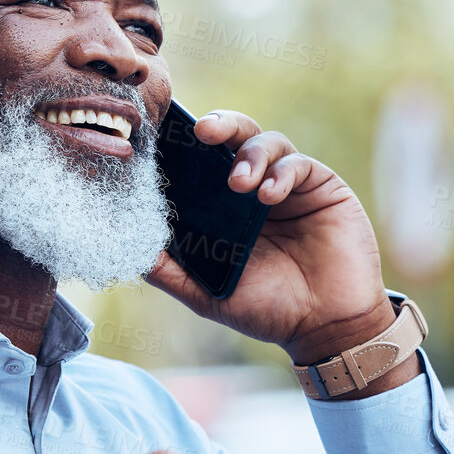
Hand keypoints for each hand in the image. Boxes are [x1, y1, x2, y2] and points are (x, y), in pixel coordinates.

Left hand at [145, 110, 413, 384]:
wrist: (326, 327)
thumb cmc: (267, 310)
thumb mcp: (206, 294)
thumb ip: (169, 272)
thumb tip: (128, 252)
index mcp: (222, 207)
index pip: (198, 163)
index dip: (182, 147)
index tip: (162, 140)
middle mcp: (252, 188)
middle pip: (232, 137)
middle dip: (217, 126)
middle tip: (201, 132)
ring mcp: (286, 185)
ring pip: (264, 141)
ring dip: (249, 154)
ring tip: (238, 184)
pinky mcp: (321, 186)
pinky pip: (297, 164)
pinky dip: (280, 173)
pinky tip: (268, 195)